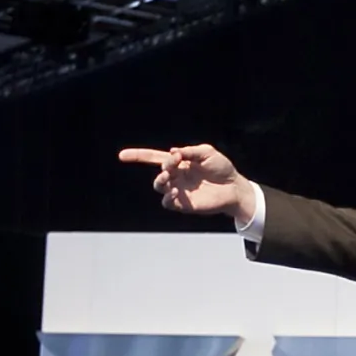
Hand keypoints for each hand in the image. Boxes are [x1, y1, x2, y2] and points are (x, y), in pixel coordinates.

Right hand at [117, 144, 257, 222]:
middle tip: (176, 162)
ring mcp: (178, 190)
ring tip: (170, 177)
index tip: (121, 156)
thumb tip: (173, 152)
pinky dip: (167, 197)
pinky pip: (167, 202)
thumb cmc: (221, 168)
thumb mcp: (207, 152)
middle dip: (165, 165)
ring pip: (159, 187)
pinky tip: (175, 191)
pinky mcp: (183, 204)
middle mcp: (176, 176)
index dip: (138, 156)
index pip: (154, 158)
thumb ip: (190, 151)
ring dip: (161, 180)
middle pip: (159, 171)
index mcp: (179, 162)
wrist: (233, 187)